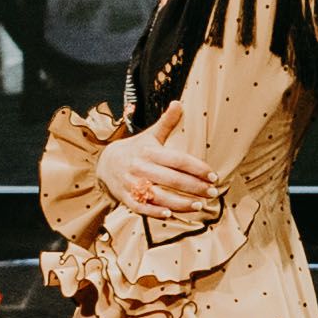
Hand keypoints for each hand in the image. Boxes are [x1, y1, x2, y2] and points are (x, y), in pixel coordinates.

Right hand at [98, 102, 218, 220]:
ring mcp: (132, 184)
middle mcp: (141, 168)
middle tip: (213, 192)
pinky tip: (170, 214)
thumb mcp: (150, 135)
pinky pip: (141, 207)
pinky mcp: (126, 198)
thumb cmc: (135, 149)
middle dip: (194, 187)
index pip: (177, 160)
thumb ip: (166, 122)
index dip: (197, 168)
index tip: (213, 175)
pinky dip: (154, 212)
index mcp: (149, 151)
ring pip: (159, 195)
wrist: (105, 163)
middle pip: (172, 179)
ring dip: (180, 203)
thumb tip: (179, 103)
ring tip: (199, 205)